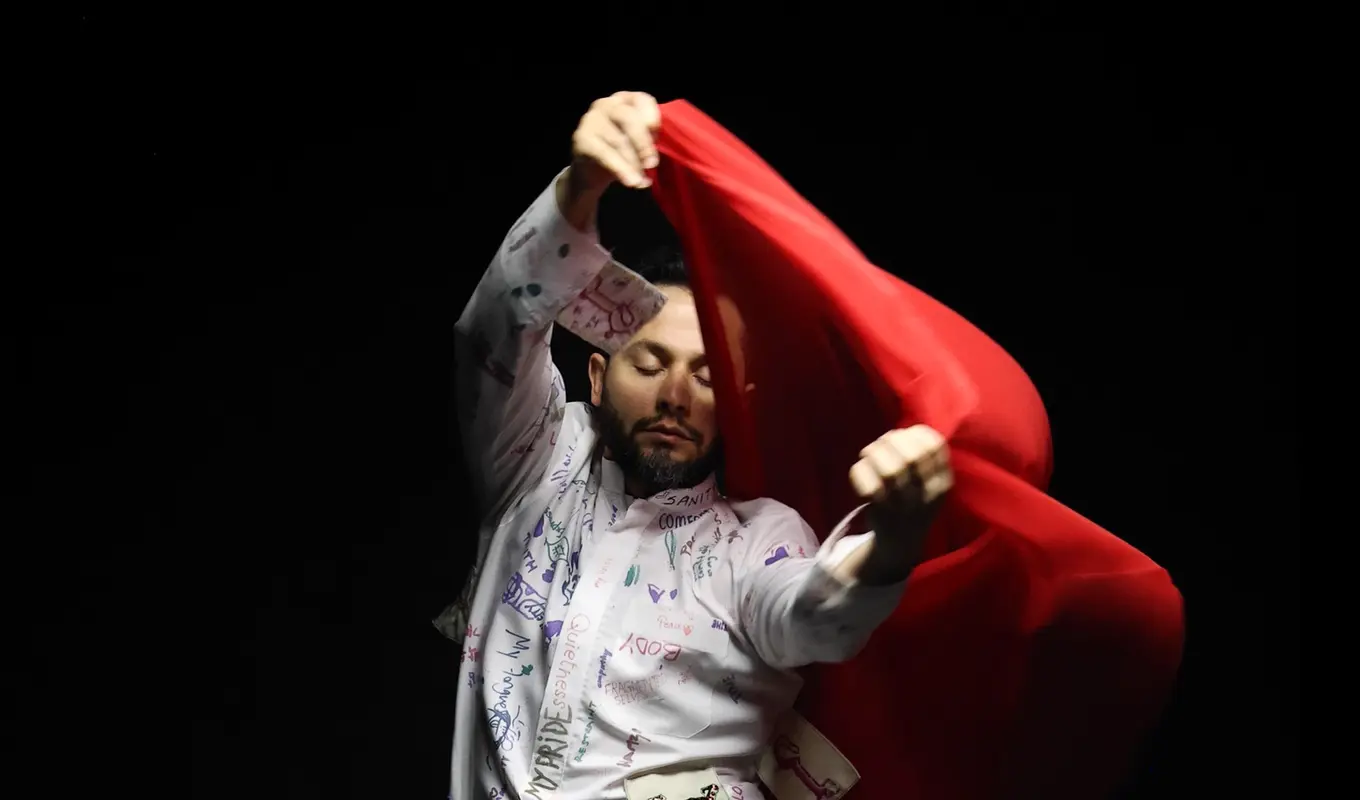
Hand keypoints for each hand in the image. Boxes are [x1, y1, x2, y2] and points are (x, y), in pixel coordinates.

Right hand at [569, 91, 661, 192]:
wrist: (590, 173)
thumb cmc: (621, 152)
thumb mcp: (639, 143)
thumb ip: (647, 139)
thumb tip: (650, 153)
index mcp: (625, 100)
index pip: (642, 100)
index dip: (652, 116)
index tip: (657, 135)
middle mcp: (606, 104)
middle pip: (628, 118)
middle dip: (643, 143)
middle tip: (652, 164)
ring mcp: (590, 119)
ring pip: (617, 140)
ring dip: (633, 164)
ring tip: (641, 181)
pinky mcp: (581, 138)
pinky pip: (604, 154)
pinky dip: (620, 169)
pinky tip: (630, 181)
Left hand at [848, 425, 953, 579]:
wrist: (901, 542)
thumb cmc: (914, 502)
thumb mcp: (931, 481)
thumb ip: (923, 456)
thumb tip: (903, 431)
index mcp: (943, 483)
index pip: (935, 447)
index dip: (916, 433)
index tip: (904, 435)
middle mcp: (927, 495)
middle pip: (912, 457)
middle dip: (892, 441)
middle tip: (882, 443)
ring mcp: (904, 506)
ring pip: (890, 470)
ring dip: (874, 453)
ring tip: (869, 453)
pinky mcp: (882, 513)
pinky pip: (869, 485)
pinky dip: (860, 471)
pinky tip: (860, 470)